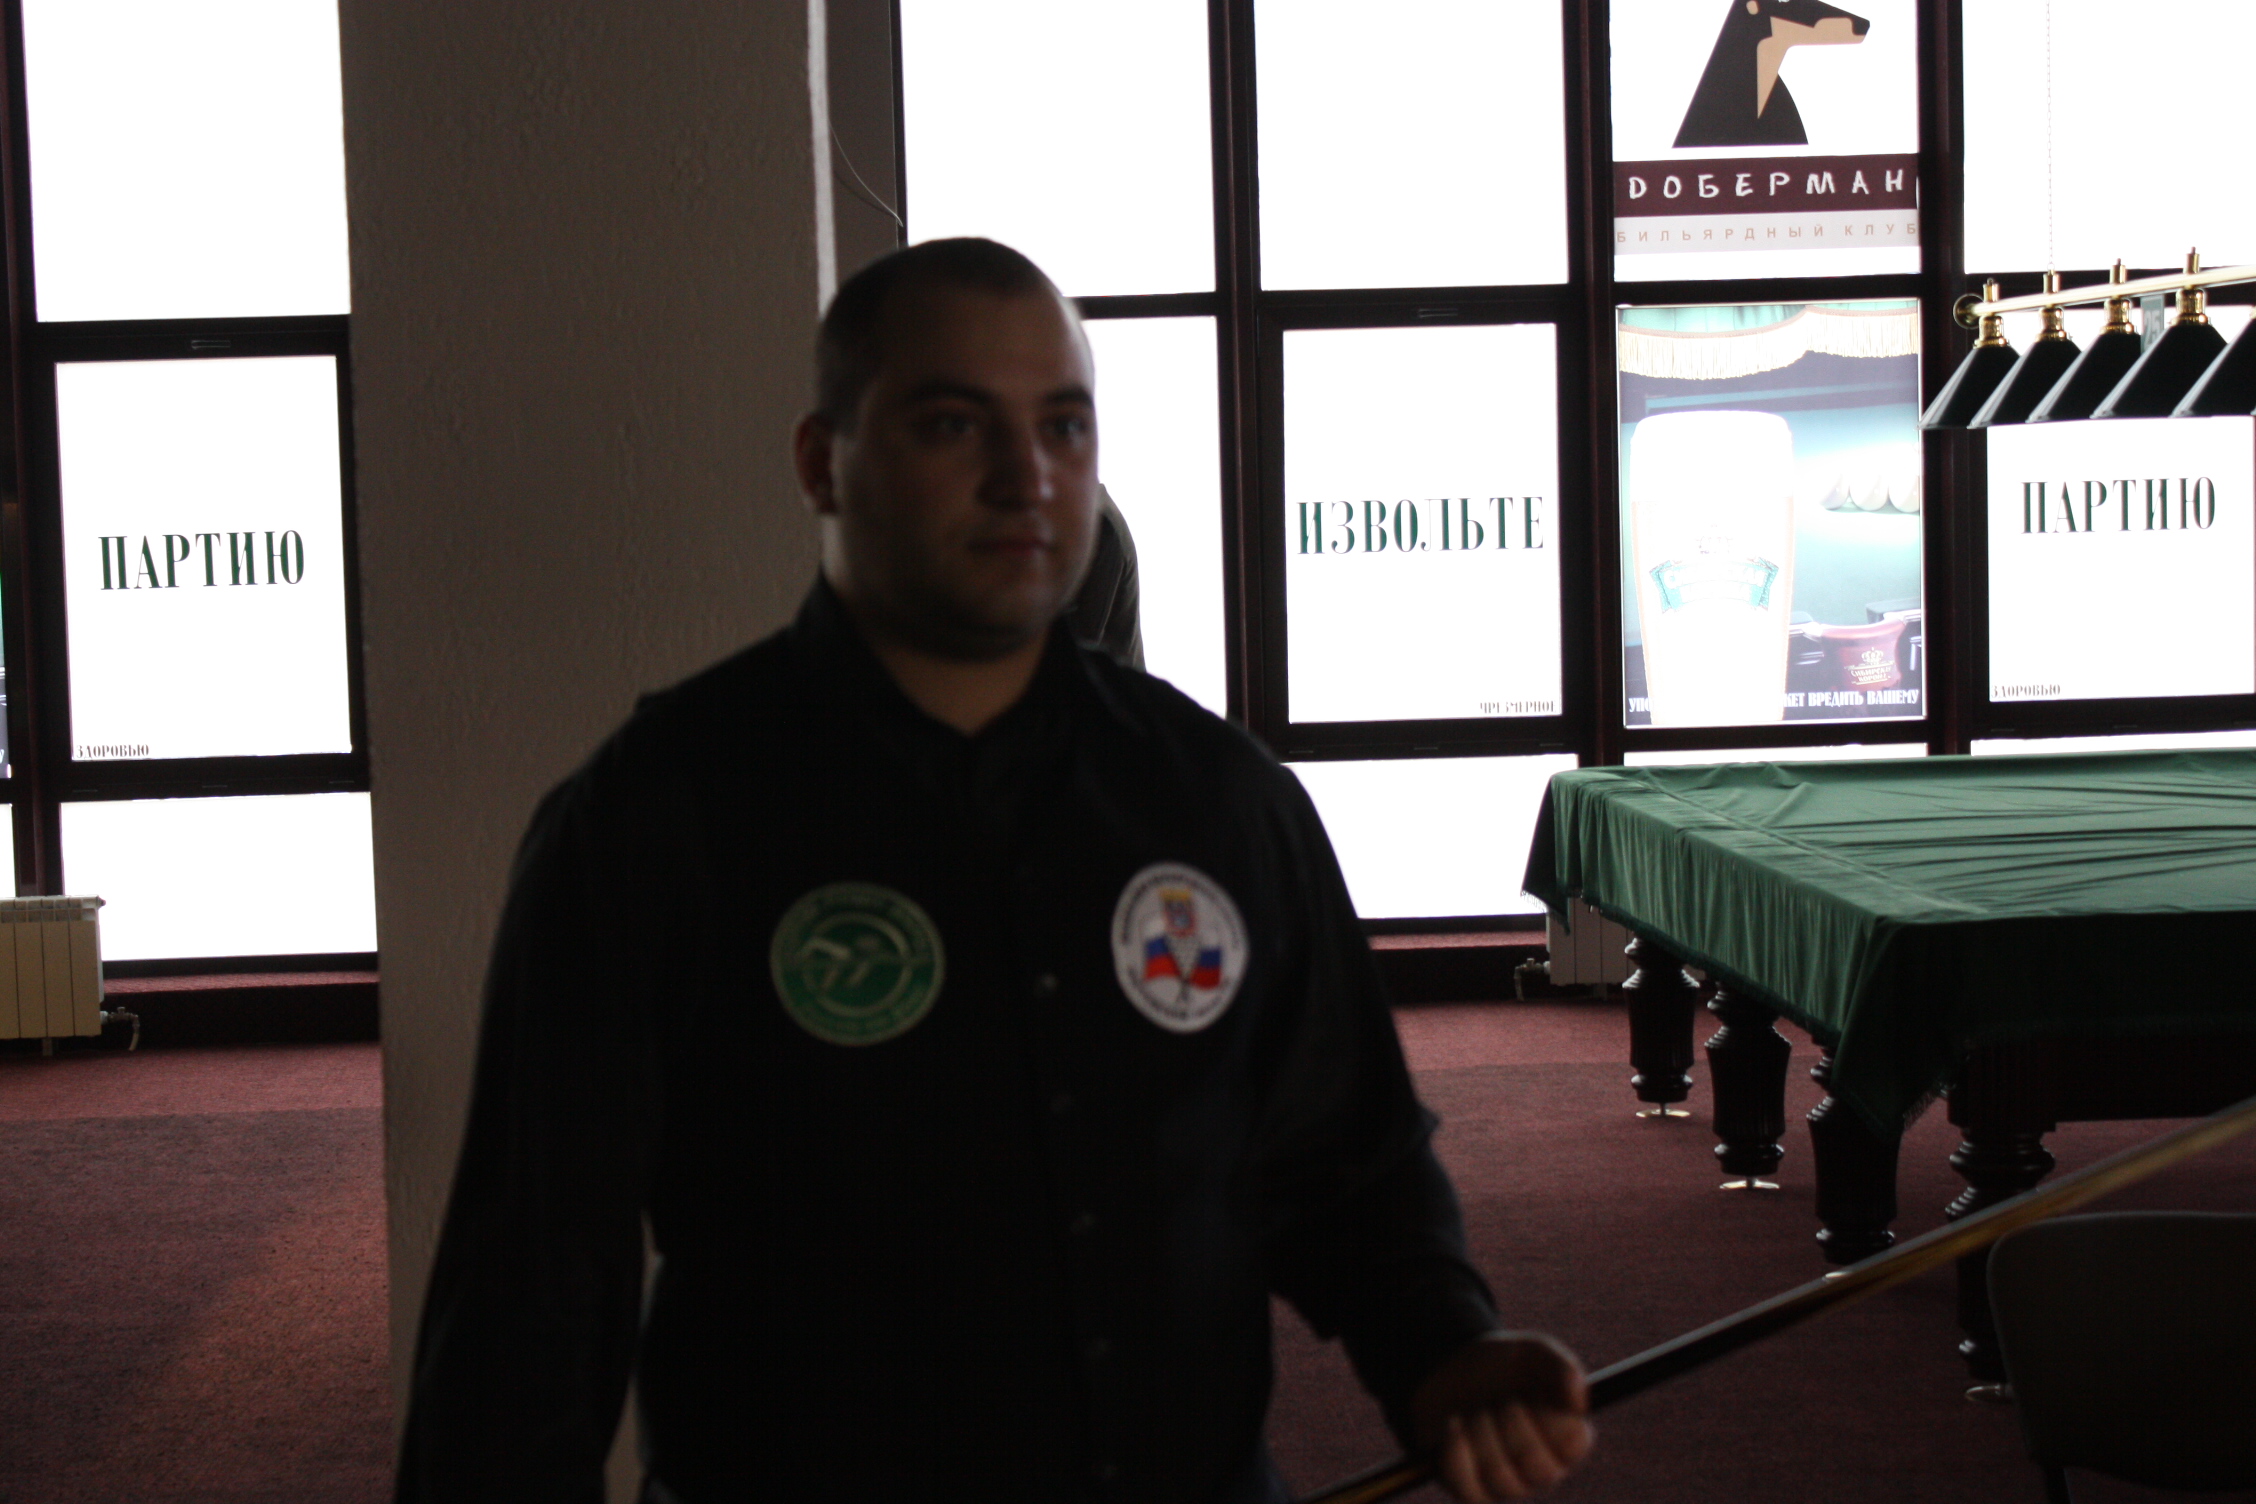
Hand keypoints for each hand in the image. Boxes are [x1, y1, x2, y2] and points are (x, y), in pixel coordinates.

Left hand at [1408, 1331, 1592, 1501]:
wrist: (1447, 1370)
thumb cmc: (1500, 1365)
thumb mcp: (1531, 1352)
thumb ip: (1561, 1366)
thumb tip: (1580, 1402)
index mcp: (1565, 1436)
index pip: (1575, 1445)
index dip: (1554, 1419)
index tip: (1534, 1393)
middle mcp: (1542, 1467)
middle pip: (1541, 1469)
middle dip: (1514, 1424)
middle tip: (1503, 1399)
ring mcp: (1508, 1484)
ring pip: (1503, 1479)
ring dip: (1482, 1433)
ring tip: (1476, 1410)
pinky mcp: (1473, 1491)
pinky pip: (1471, 1492)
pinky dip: (1458, 1453)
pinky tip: (1454, 1424)